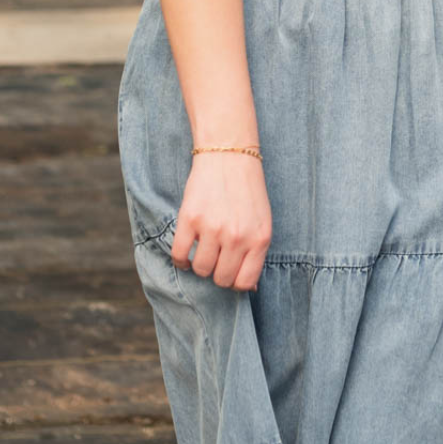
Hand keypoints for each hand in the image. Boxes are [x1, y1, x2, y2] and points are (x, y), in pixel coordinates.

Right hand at [172, 152, 271, 290]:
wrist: (229, 156)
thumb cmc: (247, 191)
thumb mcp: (262, 223)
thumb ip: (256, 253)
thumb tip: (248, 287)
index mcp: (259, 240)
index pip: (244, 283)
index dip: (234, 282)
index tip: (229, 272)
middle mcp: (237, 237)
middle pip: (221, 279)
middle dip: (216, 273)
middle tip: (215, 259)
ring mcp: (213, 228)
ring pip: (200, 269)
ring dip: (199, 265)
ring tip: (202, 251)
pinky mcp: (190, 219)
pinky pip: (179, 254)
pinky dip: (180, 260)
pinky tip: (185, 254)